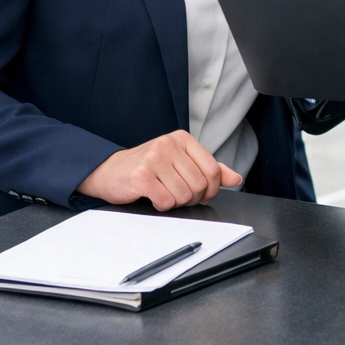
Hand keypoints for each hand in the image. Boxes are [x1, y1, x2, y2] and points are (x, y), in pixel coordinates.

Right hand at [76, 129, 241, 210]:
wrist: (109, 171)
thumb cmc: (146, 168)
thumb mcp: (180, 162)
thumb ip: (209, 169)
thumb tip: (236, 178)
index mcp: (183, 139)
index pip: (214, 169)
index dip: (211, 189)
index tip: (201, 194)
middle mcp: (169, 144)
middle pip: (200, 184)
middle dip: (192, 197)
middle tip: (178, 194)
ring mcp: (155, 158)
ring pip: (184, 195)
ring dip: (176, 202)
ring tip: (164, 193)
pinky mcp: (142, 175)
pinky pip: (166, 201)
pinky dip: (162, 205)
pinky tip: (153, 196)